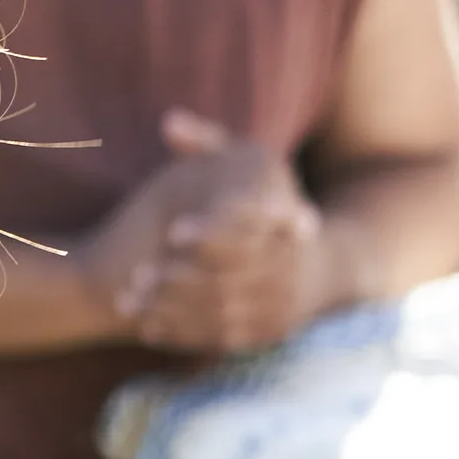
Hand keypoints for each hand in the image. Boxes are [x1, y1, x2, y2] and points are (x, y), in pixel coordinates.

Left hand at [96, 112, 327, 355]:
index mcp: (287, 224)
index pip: (253, 229)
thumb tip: (168, 121)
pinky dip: (184, 335)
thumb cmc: (268, 204)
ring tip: (128, 301)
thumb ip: (206, 141)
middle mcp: (290, 268)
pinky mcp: (268, 333)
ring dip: (173, 309)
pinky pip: (223, 337)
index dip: (213, 232)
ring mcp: (281, 304)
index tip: (172, 231)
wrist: (330, 268)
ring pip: (222, 311)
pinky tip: (147, 327)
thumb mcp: (248, 164)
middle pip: (231, 277)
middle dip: (179, 279)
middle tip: (136, 276)